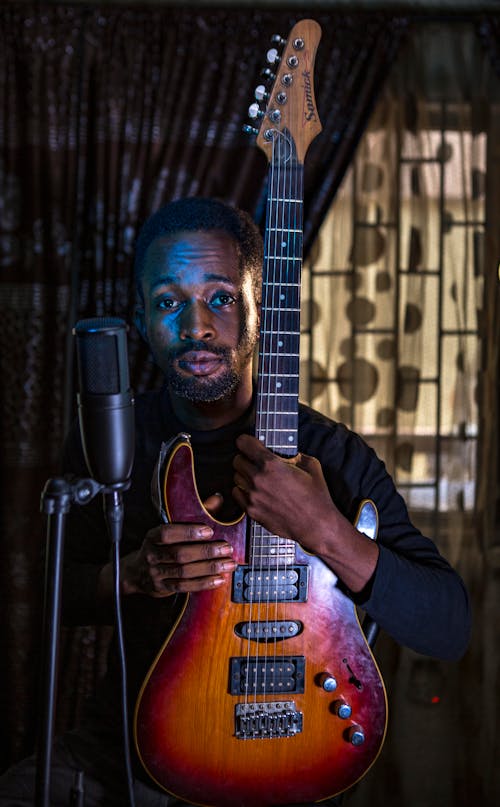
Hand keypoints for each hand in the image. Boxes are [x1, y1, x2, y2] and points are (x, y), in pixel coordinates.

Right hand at [119, 494, 236, 597]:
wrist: (137, 573)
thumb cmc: (160, 546)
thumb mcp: (171, 529)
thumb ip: (194, 513)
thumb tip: (217, 499)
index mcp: (152, 537)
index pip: (167, 533)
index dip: (188, 532)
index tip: (209, 531)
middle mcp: (152, 555)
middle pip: (179, 554)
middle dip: (205, 551)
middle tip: (225, 548)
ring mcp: (156, 573)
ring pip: (184, 572)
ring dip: (209, 568)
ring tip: (228, 564)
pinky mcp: (162, 588)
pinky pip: (184, 586)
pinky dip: (203, 583)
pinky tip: (219, 579)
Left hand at [232, 434, 378, 591]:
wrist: (316, 525)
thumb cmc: (316, 496)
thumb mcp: (311, 465)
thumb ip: (295, 455)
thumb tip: (287, 453)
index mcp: (271, 464)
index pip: (244, 444)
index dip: (246, 441)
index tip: (248, 443)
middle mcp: (258, 478)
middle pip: (237, 460)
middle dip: (245, 458)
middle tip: (255, 462)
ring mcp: (253, 496)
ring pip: (236, 477)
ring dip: (244, 475)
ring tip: (257, 478)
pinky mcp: (251, 511)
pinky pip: (237, 494)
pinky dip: (242, 491)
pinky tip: (255, 492)